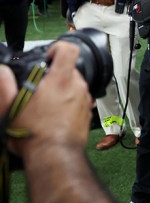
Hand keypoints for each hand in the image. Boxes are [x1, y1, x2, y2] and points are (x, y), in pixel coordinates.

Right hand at [6, 42, 91, 157]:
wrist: (54, 155)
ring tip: (46, 106)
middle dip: (55, 75)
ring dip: (62, 91)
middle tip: (40, 89)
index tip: (49, 55)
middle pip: (70, 69)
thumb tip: (1, 71)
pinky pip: (79, 101)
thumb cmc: (33, 133)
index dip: (59, 47)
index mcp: (60, 80)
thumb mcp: (10, 107)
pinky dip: (69, 104)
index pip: (69, 50)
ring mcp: (85, 100)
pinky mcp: (87, 113)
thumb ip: (5, 84)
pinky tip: (56, 116)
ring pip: (74, 86)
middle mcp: (77, 87)